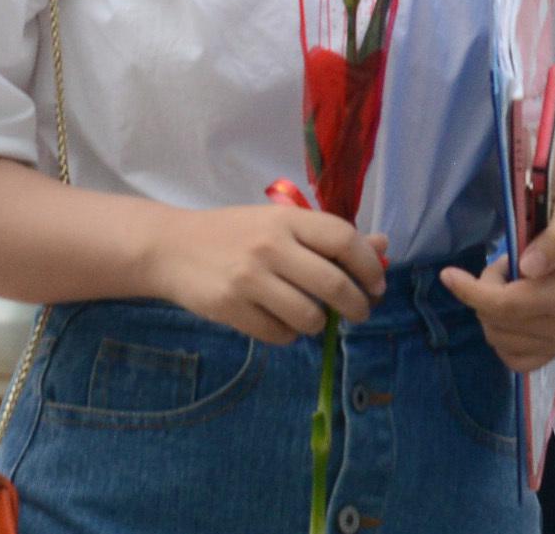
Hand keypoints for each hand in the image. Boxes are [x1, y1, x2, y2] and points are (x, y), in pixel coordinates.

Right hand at [151, 205, 387, 345]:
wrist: (172, 247)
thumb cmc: (234, 232)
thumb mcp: (280, 224)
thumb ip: (328, 236)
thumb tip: (382, 246)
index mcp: (286, 220)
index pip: (344, 240)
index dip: (369, 266)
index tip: (376, 284)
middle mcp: (270, 247)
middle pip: (334, 284)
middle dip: (357, 306)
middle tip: (359, 312)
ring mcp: (249, 279)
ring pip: (309, 317)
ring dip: (320, 324)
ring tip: (313, 317)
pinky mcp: (231, 308)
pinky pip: (280, 335)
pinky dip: (289, 334)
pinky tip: (280, 320)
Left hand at [440, 188, 554, 371]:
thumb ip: (554, 239)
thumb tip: (528, 268)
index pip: (506, 306)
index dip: (471, 292)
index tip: (448, 274)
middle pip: (497, 323)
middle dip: (486, 291)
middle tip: (507, 263)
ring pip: (500, 341)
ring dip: (493, 311)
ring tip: (515, 281)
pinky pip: (516, 360)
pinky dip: (503, 337)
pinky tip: (511, 310)